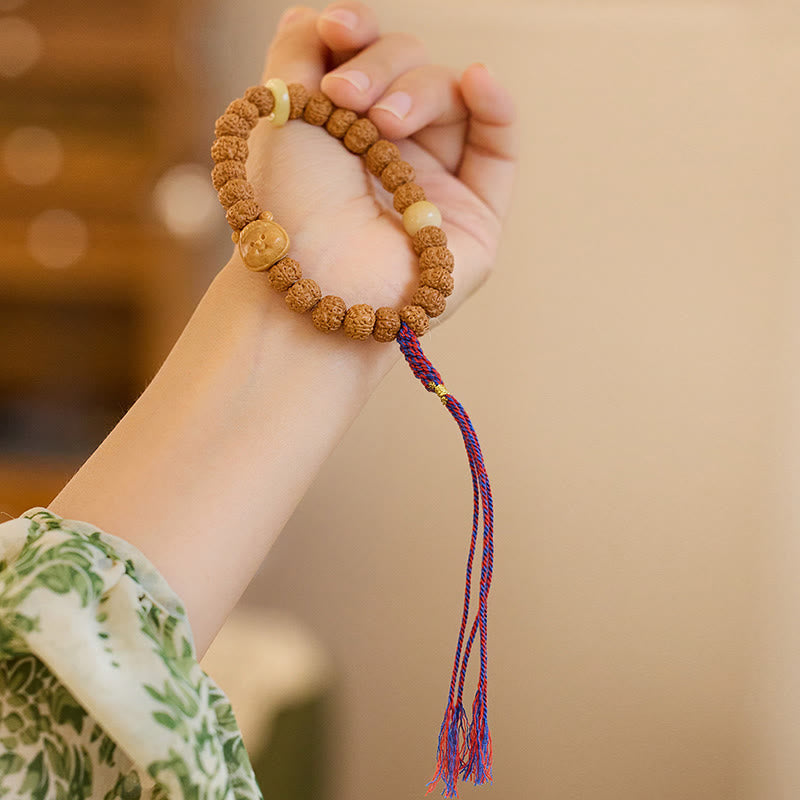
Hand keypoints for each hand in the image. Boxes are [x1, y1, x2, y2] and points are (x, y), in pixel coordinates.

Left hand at [224, 1, 517, 343]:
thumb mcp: (280, 108)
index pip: (366, 59)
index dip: (358, 34)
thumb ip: (301, 46)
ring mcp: (434, 182)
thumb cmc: (287, 202)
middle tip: (346, 100)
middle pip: (410, 70)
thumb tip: (318, 16)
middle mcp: (389, 153)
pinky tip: (480, 80)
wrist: (315, 278)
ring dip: (419, 92)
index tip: (335, 30)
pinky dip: (496, 107)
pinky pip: (498, 147)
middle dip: (381, 70)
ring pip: (450, 97)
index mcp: (343, 130)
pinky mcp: (474, 213)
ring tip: (384, 123)